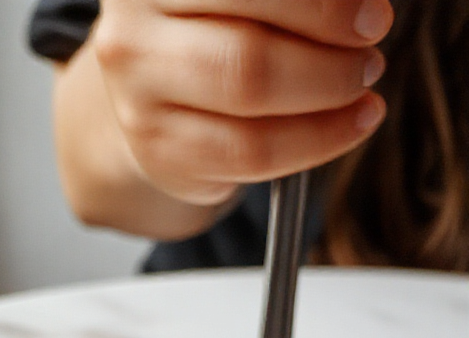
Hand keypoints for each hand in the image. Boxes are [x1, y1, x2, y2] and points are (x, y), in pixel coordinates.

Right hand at [94, 0, 391, 205]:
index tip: (370, 14)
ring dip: (326, 95)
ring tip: (362, 85)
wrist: (154, 94)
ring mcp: (139, 97)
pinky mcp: (161, 152)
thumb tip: (360, 8)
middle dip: (328, 53)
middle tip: (370, 52)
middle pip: (247, 49)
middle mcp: (134, 30)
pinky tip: (349, 124)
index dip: (320, 5)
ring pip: (249, 100)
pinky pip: (252, 154)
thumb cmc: (214, 28)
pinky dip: (316, 141)